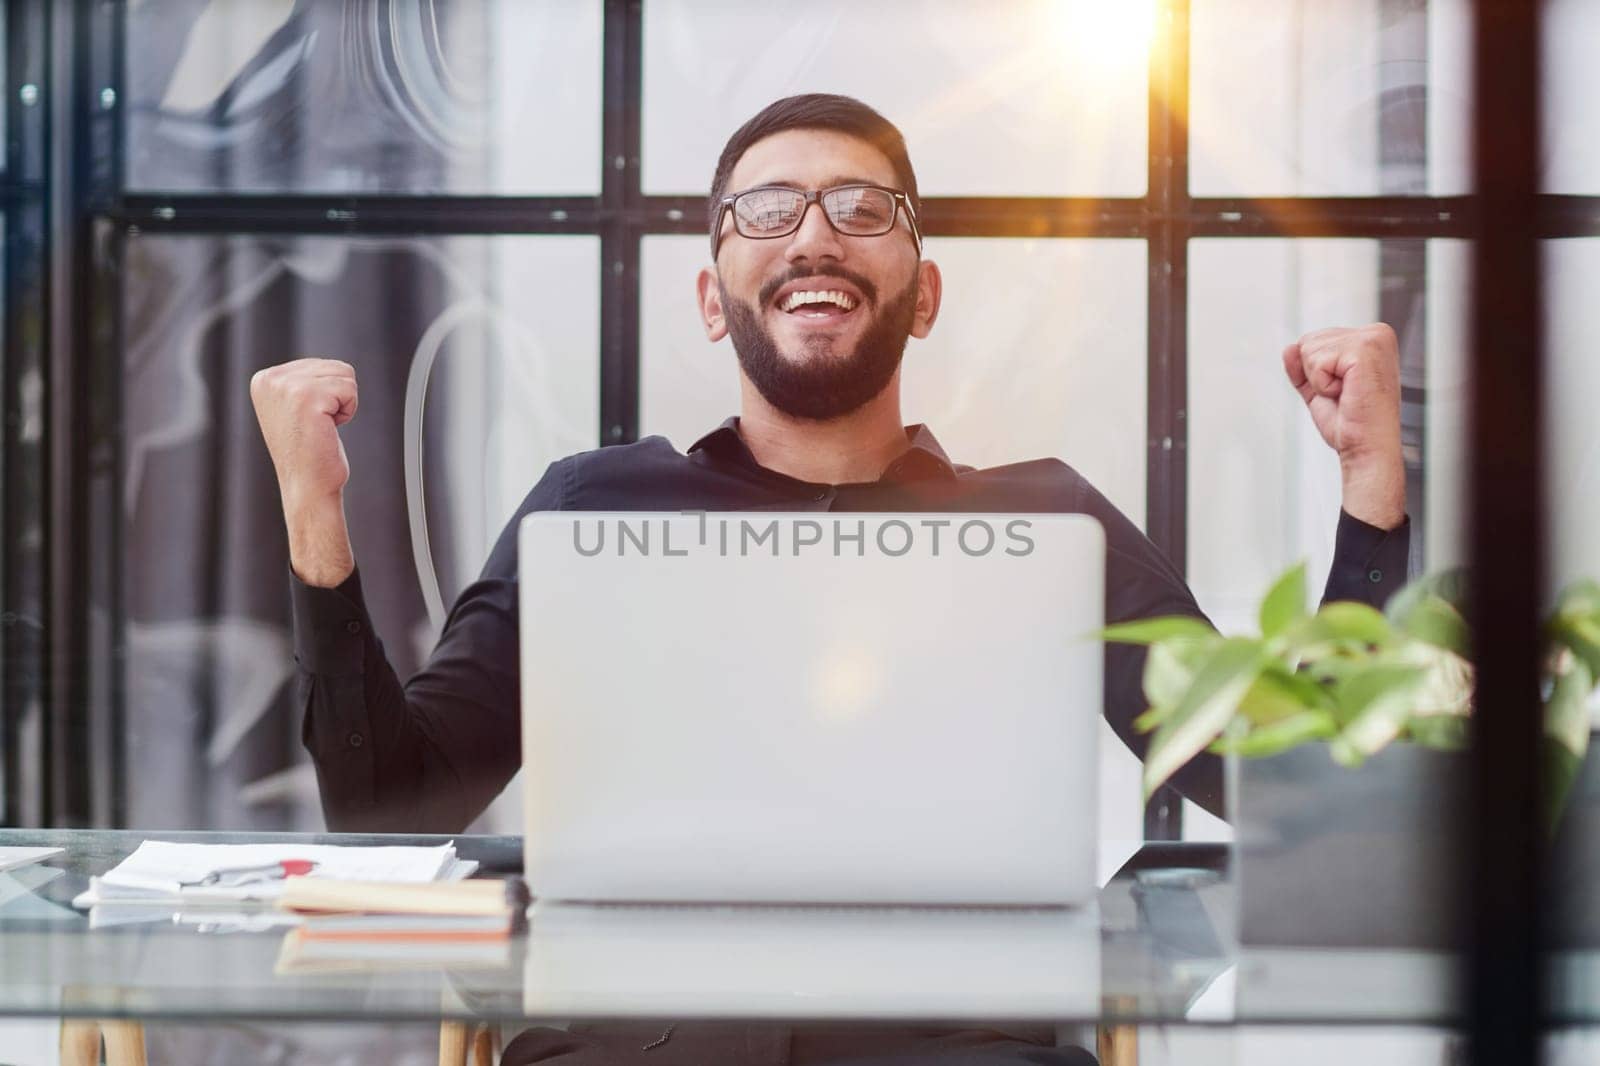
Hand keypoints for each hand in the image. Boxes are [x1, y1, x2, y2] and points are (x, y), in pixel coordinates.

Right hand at [249, 358, 358, 585]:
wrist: (307, 486)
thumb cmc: (308, 452)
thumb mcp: (293, 407)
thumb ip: (302, 381)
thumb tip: (322, 367)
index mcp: (264, 379)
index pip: (321, 364)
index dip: (327, 394)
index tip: (308, 419)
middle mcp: (270, 379)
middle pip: (335, 366)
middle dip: (337, 398)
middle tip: (317, 426)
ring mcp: (286, 387)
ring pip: (345, 375)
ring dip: (342, 405)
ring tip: (321, 428)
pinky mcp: (307, 398)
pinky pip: (350, 390)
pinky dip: (347, 412)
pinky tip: (327, 430)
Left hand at [1282, 323, 1405, 529]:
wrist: (1366, 447)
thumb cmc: (1351, 423)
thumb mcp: (1318, 388)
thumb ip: (1302, 366)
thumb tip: (1289, 347)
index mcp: (1370, 338)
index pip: (1314, 340)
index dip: (1316, 373)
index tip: (1343, 390)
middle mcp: (1376, 332)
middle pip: (1308, 341)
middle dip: (1316, 375)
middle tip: (1344, 395)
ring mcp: (1373, 339)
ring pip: (1309, 349)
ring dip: (1320, 381)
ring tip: (1347, 394)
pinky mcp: (1365, 349)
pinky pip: (1317, 362)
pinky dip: (1323, 385)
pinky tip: (1347, 393)